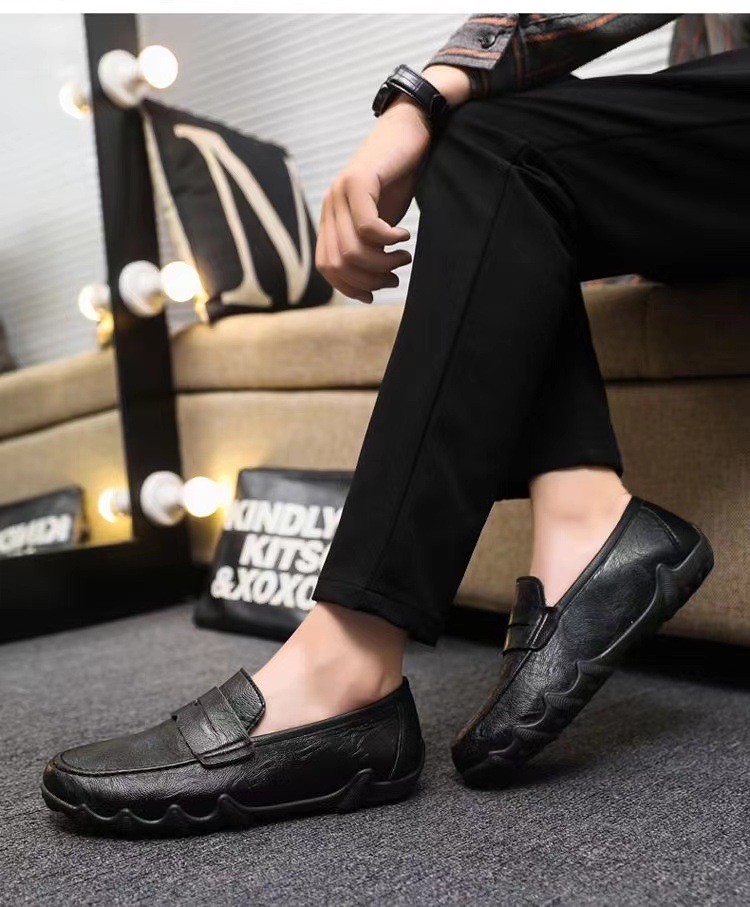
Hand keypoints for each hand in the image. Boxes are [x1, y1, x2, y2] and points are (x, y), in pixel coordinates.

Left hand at [317, 66, 470, 303]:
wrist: (412, 130)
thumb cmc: (399, 177)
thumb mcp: (382, 219)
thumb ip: (370, 246)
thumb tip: (371, 282)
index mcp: (331, 218)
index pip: (327, 266)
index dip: (349, 287)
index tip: (375, 292)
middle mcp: (330, 206)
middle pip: (339, 263)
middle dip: (369, 279)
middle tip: (394, 276)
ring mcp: (341, 192)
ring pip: (352, 249)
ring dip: (382, 263)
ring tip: (403, 256)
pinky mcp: (359, 181)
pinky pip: (367, 227)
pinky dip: (389, 239)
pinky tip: (405, 235)